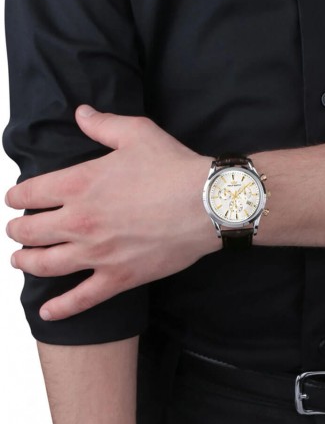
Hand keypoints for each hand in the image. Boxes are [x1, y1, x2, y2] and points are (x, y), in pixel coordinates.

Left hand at [5, 104, 220, 320]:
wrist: (206, 204)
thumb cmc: (173, 167)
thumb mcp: (137, 133)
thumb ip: (103, 123)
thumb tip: (81, 113)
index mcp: (79, 184)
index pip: (30, 194)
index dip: (16, 197)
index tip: (15, 200)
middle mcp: (80, 221)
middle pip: (30, 232)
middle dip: (17, 231)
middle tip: (17, 231)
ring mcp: (97, 254)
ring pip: (45, 265)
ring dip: (26, 262)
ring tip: (20, 260)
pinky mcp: (119, 278)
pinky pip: (82, 299)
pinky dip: (61, 307)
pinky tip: (47, 311)